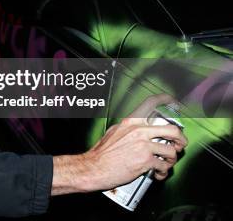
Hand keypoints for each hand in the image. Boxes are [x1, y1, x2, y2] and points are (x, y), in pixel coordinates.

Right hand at [52, 94, 186, 194]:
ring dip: (171, 160)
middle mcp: (139, 132)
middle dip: (181, 139)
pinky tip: (158, 173)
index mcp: (130, 122)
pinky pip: (163, 166)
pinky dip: (163, 172)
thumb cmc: (101, 154)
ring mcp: (143, 146)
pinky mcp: (145, 161)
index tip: (174, 103)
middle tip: (179, 144)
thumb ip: (129, 129)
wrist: (94, 168)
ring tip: (166, 163)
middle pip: (172, 130)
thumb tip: (140, 131)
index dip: (166, 101)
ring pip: (171, 151)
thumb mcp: (113, 132)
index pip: (151, 103)